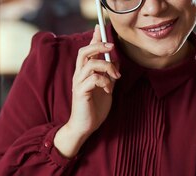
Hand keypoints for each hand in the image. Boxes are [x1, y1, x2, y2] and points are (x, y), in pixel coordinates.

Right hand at [54, 25, 120, 157]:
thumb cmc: (94, 109)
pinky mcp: (81, 92)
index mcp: (84, 72)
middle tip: (112, 47)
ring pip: (91, 63)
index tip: (100, 28)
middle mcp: (79, 75)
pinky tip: (109, 90)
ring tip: (115, 77)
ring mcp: (79, 83)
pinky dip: (105, 81)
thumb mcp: (106, 88)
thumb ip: (109, 75)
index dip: (94, 38)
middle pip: (85, 51)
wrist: (85, 127)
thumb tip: (116, 61)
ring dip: (107, 67)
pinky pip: (94, 78)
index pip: (87, 50)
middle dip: (99, 45)